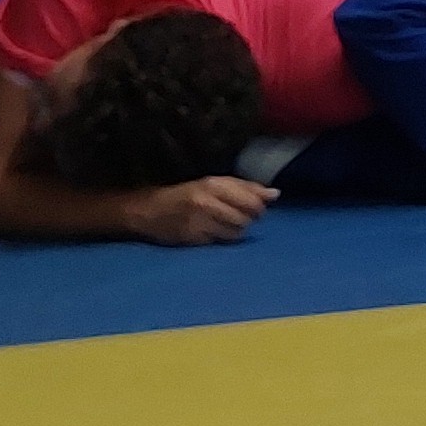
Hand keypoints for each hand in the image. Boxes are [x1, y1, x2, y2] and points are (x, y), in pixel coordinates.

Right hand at [123, 176, 273, 245]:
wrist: (149, 210)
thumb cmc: (187, 195)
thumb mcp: (214, 184)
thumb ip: (246, 188)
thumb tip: (276, 194)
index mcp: (214, 184)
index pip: (253, 201)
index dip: (258, 208)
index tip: (254, 209)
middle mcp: (207, 201)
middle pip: (247, 218)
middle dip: (248, 220)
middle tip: (237, 217)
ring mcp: (199, 221)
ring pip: (236, 232)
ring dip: (236, 230)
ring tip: (223, 224)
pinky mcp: (193, 238)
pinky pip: (220, 242)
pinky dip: (220, 238)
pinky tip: (211, 232)